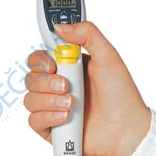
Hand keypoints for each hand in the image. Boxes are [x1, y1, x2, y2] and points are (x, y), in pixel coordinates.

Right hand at [24, 22, 150, 155]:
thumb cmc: (121, 96)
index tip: (53, 63)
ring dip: (48, 100)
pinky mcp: (52, 129)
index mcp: (68, 68)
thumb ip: (87, 34)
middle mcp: (58, 87)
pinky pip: (33, 121)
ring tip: (71, 104)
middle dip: (45, 81)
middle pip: (31, 78)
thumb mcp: (108, 56)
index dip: (40, 59)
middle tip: (66, 85)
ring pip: (30, 99)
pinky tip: (65, 117)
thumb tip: (60, 26)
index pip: (39, 58)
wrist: (125, 129)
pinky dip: (48, 117)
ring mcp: (54, 108)